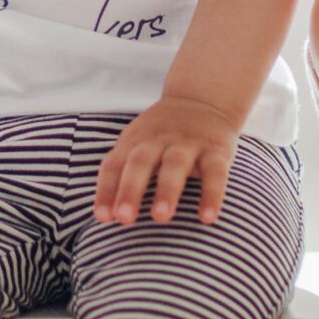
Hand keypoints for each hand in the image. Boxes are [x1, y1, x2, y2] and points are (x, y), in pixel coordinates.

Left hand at [94, 95, 240, 224]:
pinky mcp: (217, 151)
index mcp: (134, 140)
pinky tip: (207, 218)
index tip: (102, 218)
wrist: (204, 99)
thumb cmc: (162, 135)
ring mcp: (188, 144)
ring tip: (160, 217)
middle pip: (140, 162)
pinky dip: (212, 195)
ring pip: (175, 165)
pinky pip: (215, 173)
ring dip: (166, 190)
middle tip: (124, 219)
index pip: (114, 165)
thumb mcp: (138, 143)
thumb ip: (122, 174)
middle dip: (130, 190)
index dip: (106, 190)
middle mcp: (158, 140)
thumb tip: (104, 216)